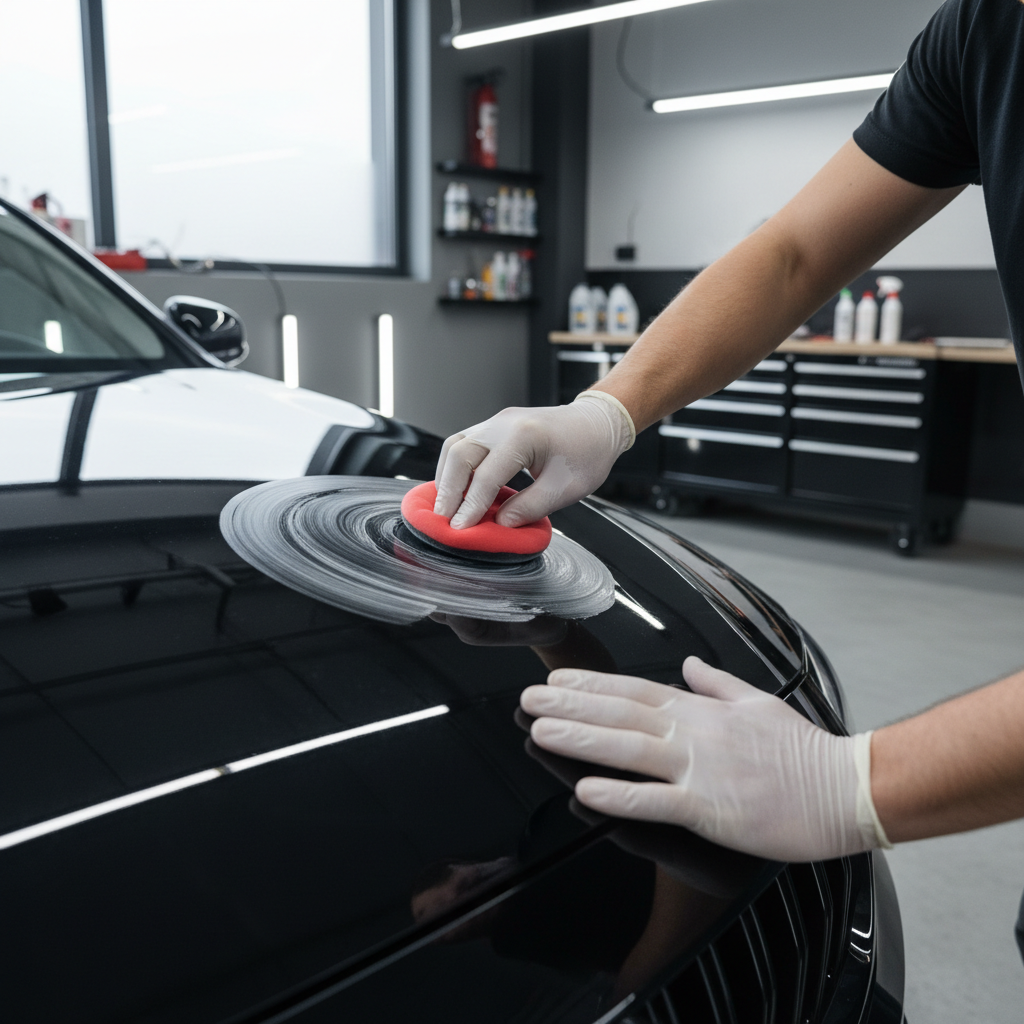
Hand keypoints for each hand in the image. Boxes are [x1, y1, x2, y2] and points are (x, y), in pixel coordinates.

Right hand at [433, 392, 634, 528]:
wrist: (597, 424)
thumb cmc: (587, 453)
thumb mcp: (566, 489)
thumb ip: (530, 507)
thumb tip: (500, 524)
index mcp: (524, 436)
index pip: (486, 476)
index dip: (471, 506)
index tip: (460, 530)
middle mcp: (503, 424)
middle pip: (459, 454)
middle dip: (448, 491)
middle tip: (442, 520)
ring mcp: (496, 422)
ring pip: (455, 445)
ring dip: (446, 477)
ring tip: (444, 506)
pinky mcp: (494, 426)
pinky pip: (464, 444)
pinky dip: (455, 467)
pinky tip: (456, 488)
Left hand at [520, 656, 887, 861]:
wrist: (845, 789)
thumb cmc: (805, 752)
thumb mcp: (757, 702)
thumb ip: (716, 684)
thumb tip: (689, 667)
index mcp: (702, 710)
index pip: (635, 690)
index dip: (591, 685)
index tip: (557, 681)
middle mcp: (694, 733)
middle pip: (620, 714)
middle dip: (570, 707)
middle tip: (529, 700)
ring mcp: (701, 768)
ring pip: (628, 749)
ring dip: (581, 739)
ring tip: (542, 730)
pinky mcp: (712, 807)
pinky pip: (657, 800)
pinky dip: (621, 795)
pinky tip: (587, 791)